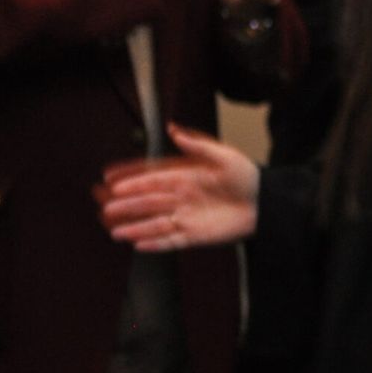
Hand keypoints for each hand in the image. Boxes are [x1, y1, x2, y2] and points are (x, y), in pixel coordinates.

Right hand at [96, 123, 259, 250]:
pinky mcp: (196, 235)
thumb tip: (174, 129)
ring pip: (155, 223)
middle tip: (104, 206)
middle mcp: (182, 198)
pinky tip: (138, 243)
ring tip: (114, 230)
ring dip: (134, 226)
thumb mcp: (225, 156)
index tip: (109, 178)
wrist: (266, 204)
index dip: (130, 178)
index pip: (152, 177)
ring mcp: (187, 217)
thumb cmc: (248, 178)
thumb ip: (198, 145)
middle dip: (126, 203)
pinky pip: (171, 240)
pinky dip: (155, 243)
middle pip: (148, 201)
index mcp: (186, 177)